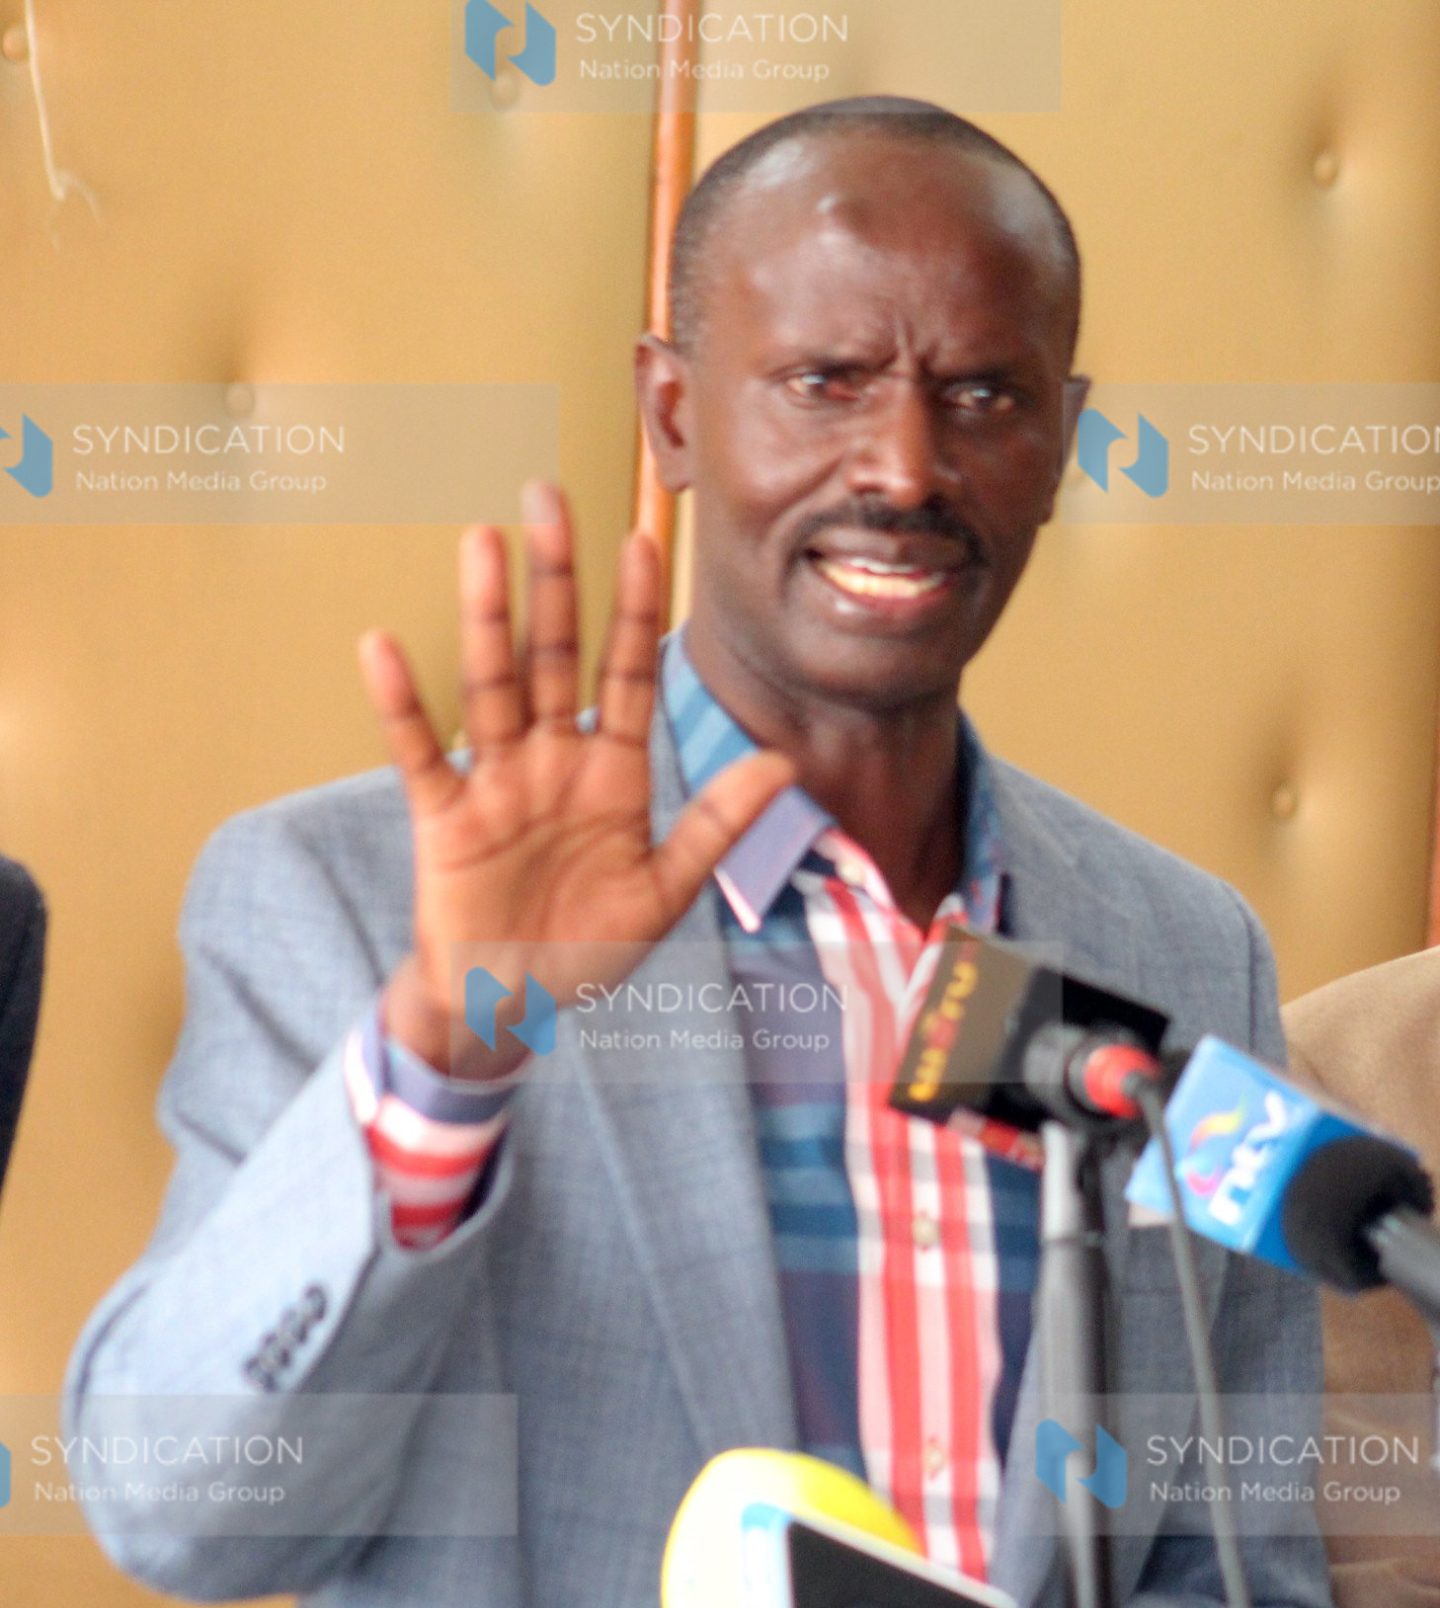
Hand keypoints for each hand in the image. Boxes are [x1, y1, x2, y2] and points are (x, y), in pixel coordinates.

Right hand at [359, 481, 792, 1075]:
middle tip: (549, 497)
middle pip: (557, 652)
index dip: (635, 609)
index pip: (628, 671)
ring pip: (494, 682)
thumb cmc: (589, 948)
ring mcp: (498, 782)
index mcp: (612, 771)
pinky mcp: (445, 817)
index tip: (646, 540)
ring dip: (487, 614)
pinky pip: (422, 752)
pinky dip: (403, 703)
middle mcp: (553, 759)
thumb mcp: (667, 889)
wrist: (515, 1005)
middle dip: (557, 579)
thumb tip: (782, 763)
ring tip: (482, 541)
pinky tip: (384, 646)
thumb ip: (718, 824)